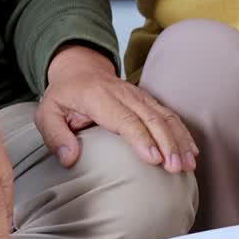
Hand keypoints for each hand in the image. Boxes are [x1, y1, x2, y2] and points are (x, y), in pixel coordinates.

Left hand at [38, 45, 197, 173]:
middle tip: (176, 168)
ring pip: (166, 117)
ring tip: (188, 163)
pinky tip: (192, 150)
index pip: (125, 119)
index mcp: (100, 97)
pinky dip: (183, 133)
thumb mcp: (46, 113)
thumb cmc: (64, 96)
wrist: (81, 70)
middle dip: (168, 144)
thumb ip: (55, 136)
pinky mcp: (149, 101)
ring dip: (179, 140)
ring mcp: (141, 96)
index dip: (142, 139)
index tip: (154, 160)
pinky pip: (171, 115)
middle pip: (153, 119)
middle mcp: (125, 94)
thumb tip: (69, 159)